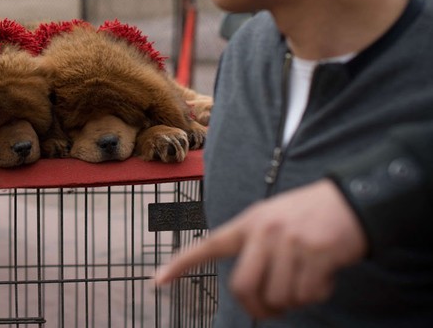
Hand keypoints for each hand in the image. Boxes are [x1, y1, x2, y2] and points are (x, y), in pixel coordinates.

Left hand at [154, 179, 367, 318]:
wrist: (352, 200)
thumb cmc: (309, 216)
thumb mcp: (273, 220)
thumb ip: (255, 248)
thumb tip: (250, 294)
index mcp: (248, 223)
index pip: (208, 245)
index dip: (181, 265)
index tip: (156, 280)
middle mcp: (264, 231)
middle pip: (243, 287)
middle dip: (258, 308)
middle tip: (273, 310)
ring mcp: (289, 241)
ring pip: (279, 296)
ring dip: (295, 300)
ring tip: (308, 279)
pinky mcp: (315, 252)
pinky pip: (308, 294)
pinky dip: (318, 294)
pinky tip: (325, 275)